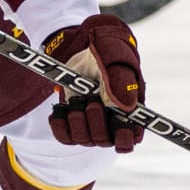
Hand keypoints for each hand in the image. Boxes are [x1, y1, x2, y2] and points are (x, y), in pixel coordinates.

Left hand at [45, 13, 144, 152]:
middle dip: (96, 121)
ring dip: (78, 120)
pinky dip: (60, 124)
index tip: (118, 126)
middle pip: (104, 141)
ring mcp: (91, 124)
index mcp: (129, 112)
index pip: (129, 140)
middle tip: (92, 101)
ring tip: (78, 100)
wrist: (85, 48)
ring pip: (84, 139)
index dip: (124, 139)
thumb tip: (127, 107)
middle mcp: (110, 122)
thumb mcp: (114, 61)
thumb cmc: (108, 53)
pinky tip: (61, 109)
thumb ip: (121, 81)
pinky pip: (64, 136)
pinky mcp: (72, 123)